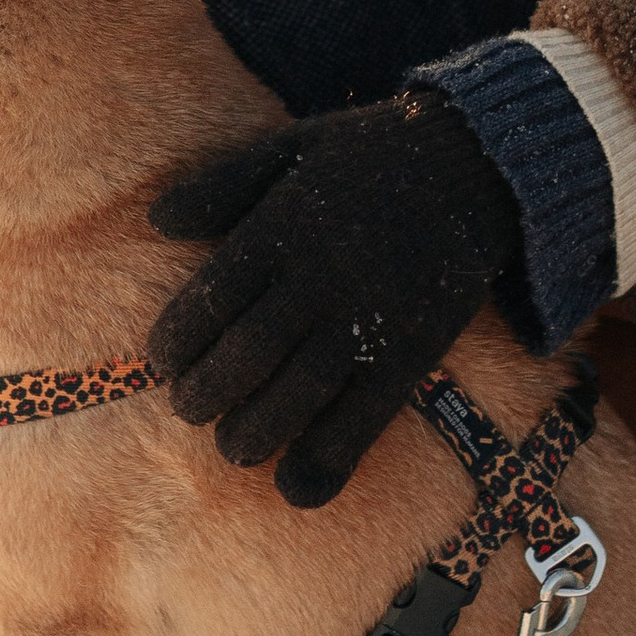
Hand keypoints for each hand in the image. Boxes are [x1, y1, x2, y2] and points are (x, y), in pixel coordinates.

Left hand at [145, 93, 521, 508]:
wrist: (479, 163)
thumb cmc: (372, 154)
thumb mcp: (291, 148)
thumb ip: (223, 185)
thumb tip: (156, 220)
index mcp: (283, 228)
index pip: (212, 297)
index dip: (178, 340)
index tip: (163, 362)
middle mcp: (319, 278)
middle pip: (246, 353)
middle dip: (205, 394)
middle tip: (188, 411)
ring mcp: (368, 319)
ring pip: (297, 393)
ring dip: (254, 432)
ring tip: (233, 447)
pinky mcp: (411, 352)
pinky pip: (364, 418)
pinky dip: (327, 459)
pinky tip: (296, 487)